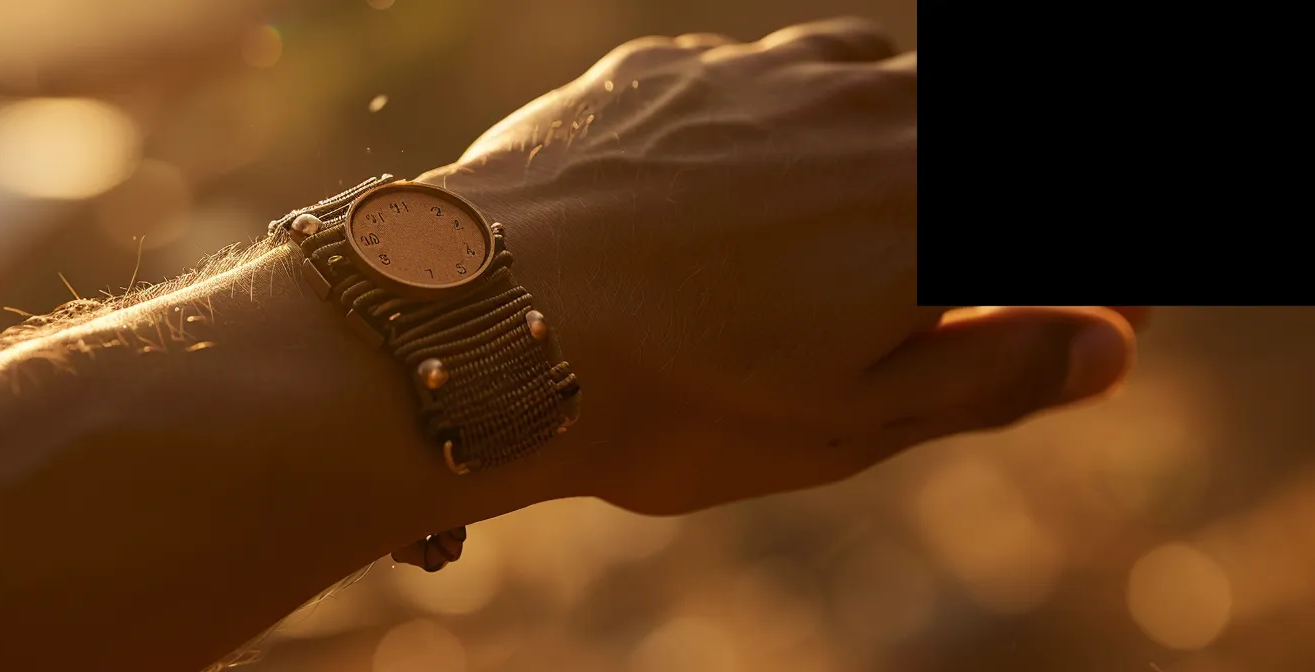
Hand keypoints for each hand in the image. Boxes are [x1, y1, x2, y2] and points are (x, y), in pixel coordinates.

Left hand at [420, 19, 1141, 515]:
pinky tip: (738, 175)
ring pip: (864, 70)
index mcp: (930, 200)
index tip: (1088, 308)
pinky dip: (774, 116)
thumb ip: (995, 370)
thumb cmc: (678, 395)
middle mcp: (858, 108)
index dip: (1089, 272)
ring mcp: (754, 75)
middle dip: (960, 200)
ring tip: (856, 205)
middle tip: (938, 270)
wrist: (486, 326)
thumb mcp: (853, 419)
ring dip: (887, 130)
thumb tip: (1107, 343)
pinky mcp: (660, 70)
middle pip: (954, 119)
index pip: (1040, 211)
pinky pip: (750, 71)